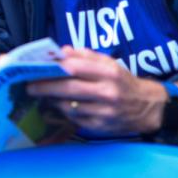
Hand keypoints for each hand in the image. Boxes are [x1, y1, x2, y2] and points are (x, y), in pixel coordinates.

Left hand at [25, 46, 167, 135]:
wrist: (148, 107)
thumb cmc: (123, 81)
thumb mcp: (109, 63)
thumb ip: (85, 56)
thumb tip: (62, 51)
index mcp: (109, 72)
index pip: (75, 67)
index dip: (54, 68)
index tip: (38, 68)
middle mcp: (107, 92)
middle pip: (69, 88)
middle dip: (46, 87)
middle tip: (29, 85)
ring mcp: (104, 111)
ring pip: (70, 105)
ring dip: (52, 100)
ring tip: (41, 94)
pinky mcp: (101, 126)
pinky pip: (75, 118)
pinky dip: (64, 111)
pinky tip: (57, 105)